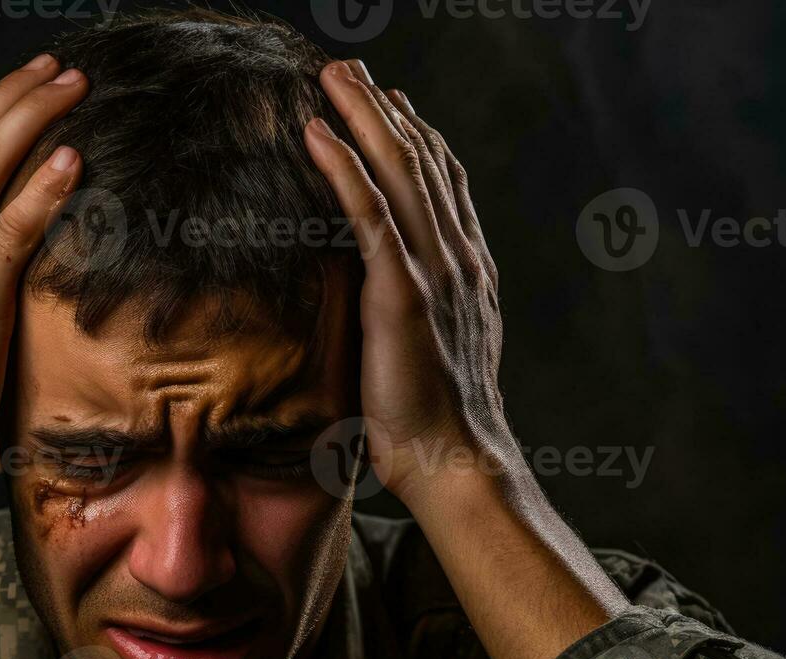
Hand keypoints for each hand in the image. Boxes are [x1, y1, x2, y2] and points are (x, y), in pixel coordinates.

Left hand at [304, 59, 514, 504]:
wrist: (457, 462)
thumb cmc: (436, 424)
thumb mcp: (433, 354)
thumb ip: (421, 315)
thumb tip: (395, 306)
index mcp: (467, 272)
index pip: (443, 187)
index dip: (417, 139)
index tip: (390, 104)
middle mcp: (458, 259)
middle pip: (423, 163)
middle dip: (386, 110)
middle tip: (351, 69)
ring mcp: (435, 272)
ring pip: (400, 173)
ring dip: (364, 117)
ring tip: (332, 76)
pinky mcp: (403, 293)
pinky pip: (370, 215)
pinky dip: (343, 168)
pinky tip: (317, 133)